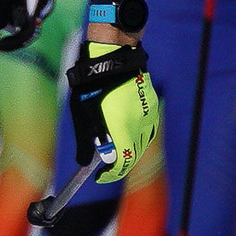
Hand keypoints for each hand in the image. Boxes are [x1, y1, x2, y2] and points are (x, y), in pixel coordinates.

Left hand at [68, 36, 159, 182]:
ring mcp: (149, 115)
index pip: (122, 161)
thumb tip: (84, 162)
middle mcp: (140, 124)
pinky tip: (127, 134)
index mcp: (122, 127)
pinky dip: (138, 137)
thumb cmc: (92, 86)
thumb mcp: (82, 115)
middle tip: (105, 166)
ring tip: (114, 149)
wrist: (112, 58)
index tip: (102, 177)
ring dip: (129, 150)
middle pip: (133, 154)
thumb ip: (85, 141)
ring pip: (143, 143)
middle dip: (119, 163)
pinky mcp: (152, 106)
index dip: (112, 174)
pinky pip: (148, 129)